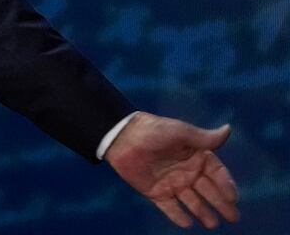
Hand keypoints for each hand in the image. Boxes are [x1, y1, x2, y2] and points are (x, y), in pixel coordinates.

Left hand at [105, 112, 239, 228]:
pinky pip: (169, 207)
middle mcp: (187, 171)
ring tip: (212, 224)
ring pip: (191, 201)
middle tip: (233, 217)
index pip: (216, 173)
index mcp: (195, 156)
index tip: (233, 197)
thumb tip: (228, 130)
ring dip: (202, 212)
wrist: (121, 137)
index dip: (226, 185)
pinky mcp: (155, 192)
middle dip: (220, 203)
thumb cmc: (153, 131)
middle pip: (208, 190)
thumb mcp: (180, 132)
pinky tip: (187, 224)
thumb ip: (204, 138)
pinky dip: (177, 215)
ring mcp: (171, 182)